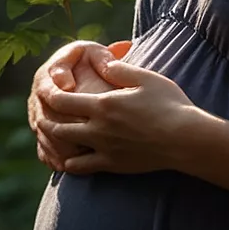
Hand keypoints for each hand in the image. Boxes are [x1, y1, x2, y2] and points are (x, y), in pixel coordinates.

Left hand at [35, 56, 210, 175]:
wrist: (185, 139)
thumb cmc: (169, 104)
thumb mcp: (145, 78)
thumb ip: (119, 69)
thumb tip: (101, 61)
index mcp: (102, 104)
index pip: (61, 100)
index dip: (48, 95)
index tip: (44, 91)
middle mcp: (98, 128)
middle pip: (57, 126)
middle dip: (46, 119)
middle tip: (43, 114)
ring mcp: (104, 149)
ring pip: (65, 148)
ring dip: (56, 142)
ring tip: (54, 135)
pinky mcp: (112, 165)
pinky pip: (80, 168)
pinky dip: (69, 163)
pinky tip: (69, 159)